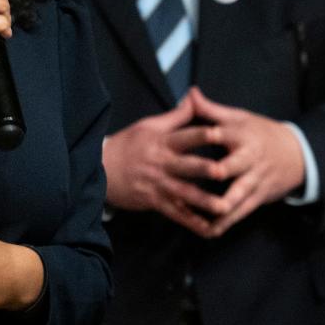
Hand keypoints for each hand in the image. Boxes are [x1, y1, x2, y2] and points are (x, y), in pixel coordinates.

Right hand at [102, 94, 228, 237]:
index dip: (201, 135)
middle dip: (204, 169)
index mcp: (161, 142)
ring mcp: (157, 184)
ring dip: (203, 202)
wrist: (100, 169)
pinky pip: (175, 214)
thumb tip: (194, 95)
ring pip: (183, 194)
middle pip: (185, 166)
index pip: (184, 137)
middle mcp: (161, 163)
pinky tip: (208, 229)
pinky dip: (191, 222)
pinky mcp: (154, 202)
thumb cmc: (128, 144)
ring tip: (224, 207)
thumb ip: (176, 115)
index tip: (219, 132)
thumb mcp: (149, 125)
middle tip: (224, 172)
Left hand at [185, 87, 305, 236]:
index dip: (209, 136)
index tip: (191, 139)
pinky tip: (209, 231)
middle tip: (199, 180)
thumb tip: (190, 92)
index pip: (224, 134)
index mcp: (242, 135)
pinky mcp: (258, 197)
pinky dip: (227, 222)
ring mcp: (255, 179)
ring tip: (201, 221)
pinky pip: (242, 212)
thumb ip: (210, 109)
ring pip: (238, 196)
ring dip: (221, 209)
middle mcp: (249, 158)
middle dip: (219, 174)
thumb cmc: (259, 132)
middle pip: (233, 167)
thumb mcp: (238, 117)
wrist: (296, 154)